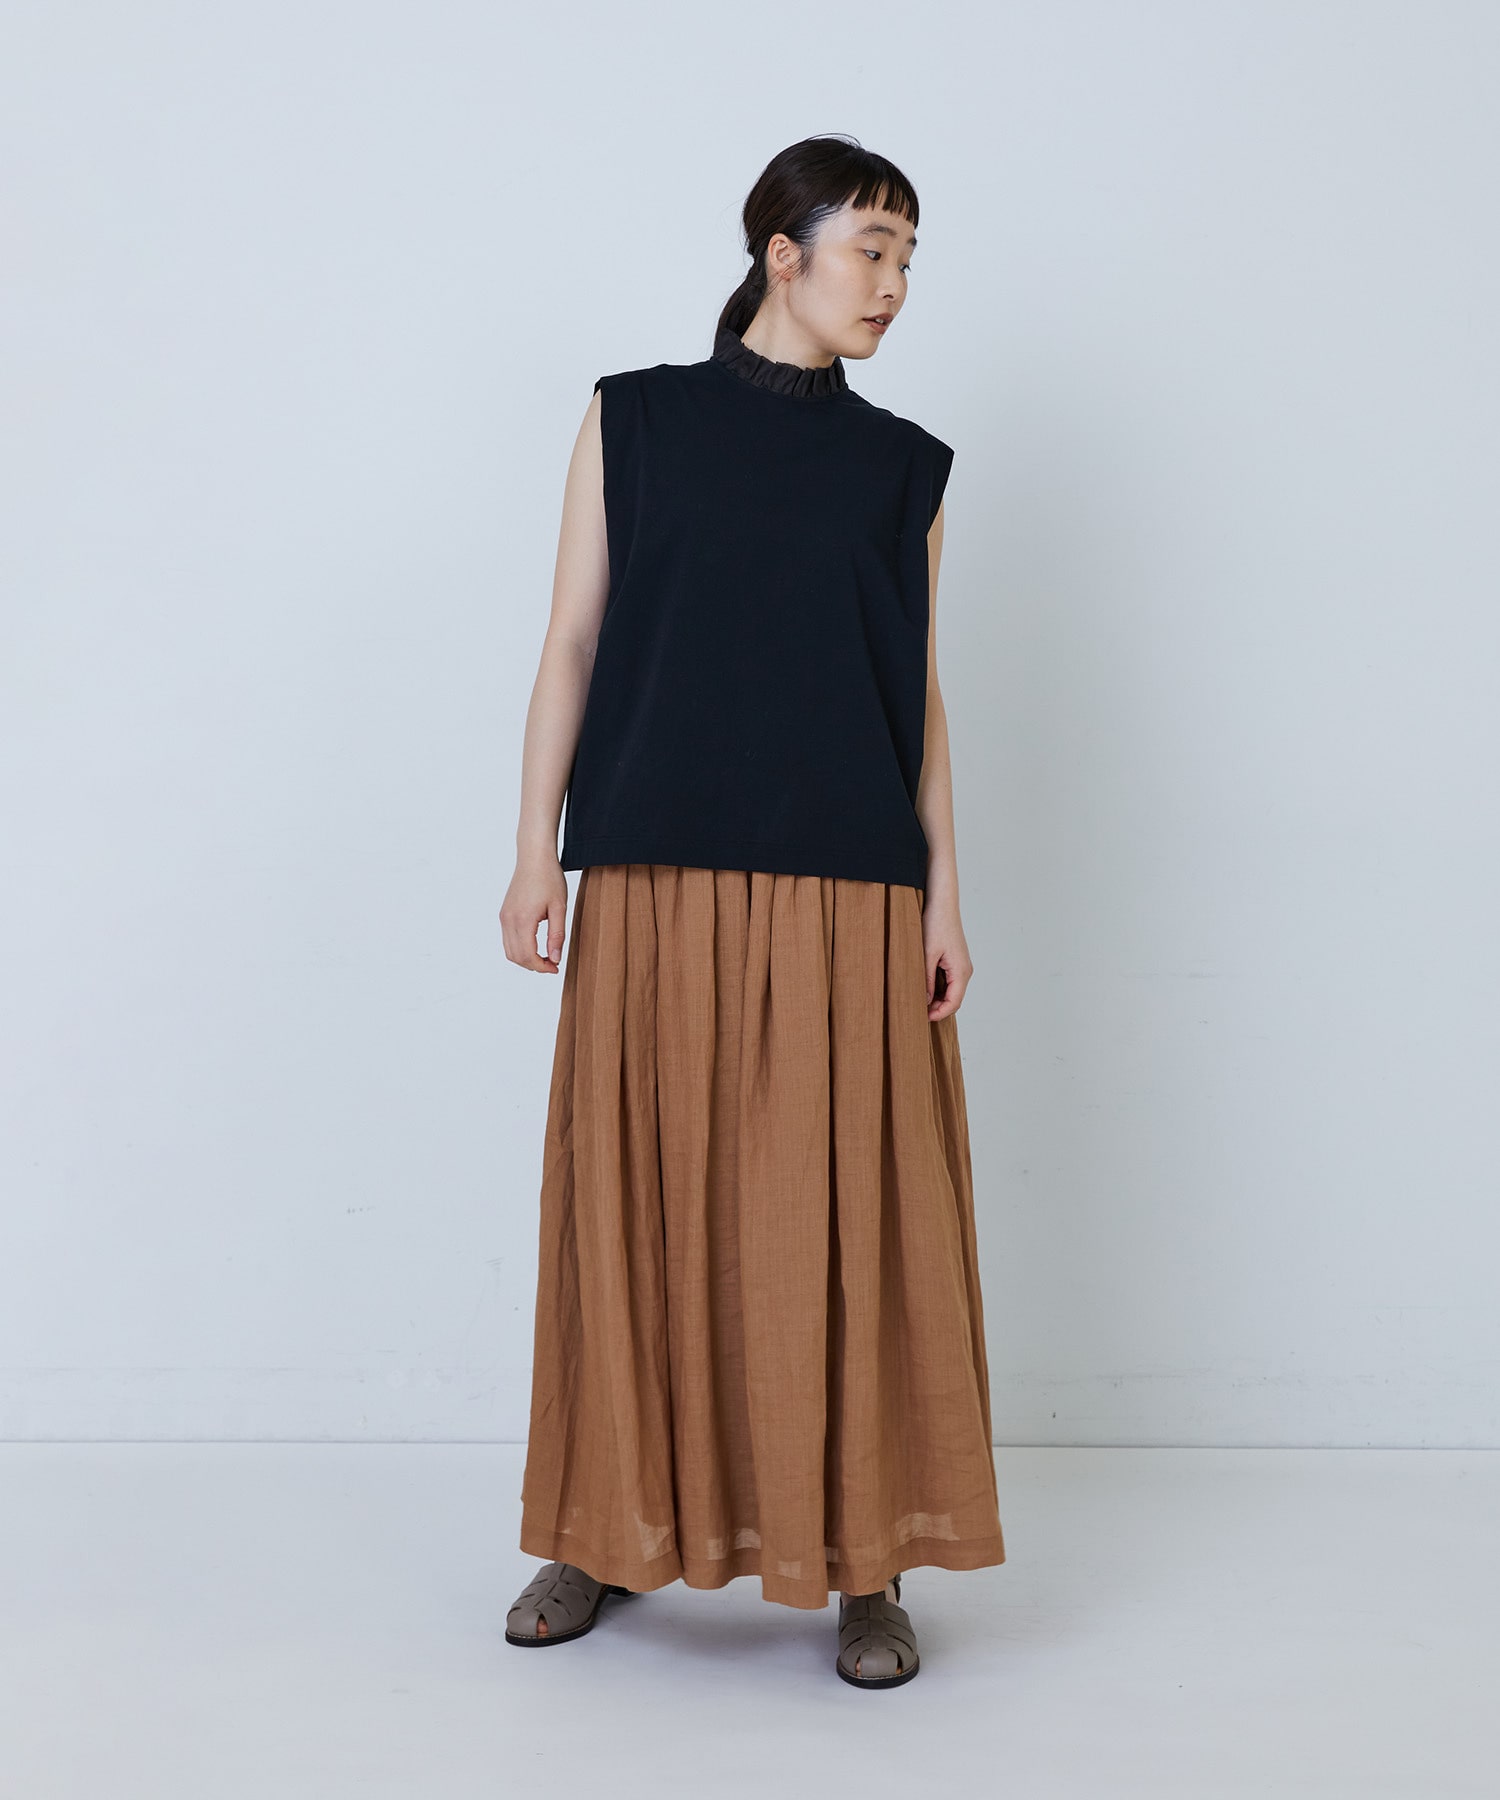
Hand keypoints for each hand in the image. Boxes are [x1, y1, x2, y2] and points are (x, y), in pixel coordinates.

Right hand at [500, 854, 569, 972]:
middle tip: (552, 964)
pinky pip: (507, 939)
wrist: (534, 857)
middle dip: (534, 966)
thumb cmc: (549, 878)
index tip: (556, 968)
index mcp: (523, 919)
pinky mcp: (504, 913)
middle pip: (516, 957)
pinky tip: (535, 945)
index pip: (528, 955)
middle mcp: (509, 920)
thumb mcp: (559, 908)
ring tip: (545, 956)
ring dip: (525, 959)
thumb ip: (557, 935)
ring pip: (509, 951)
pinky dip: (519, 948)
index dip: (542, 967)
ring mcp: (504, 917)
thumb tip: (555, 958)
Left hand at [921, 898, 971, 1020]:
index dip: (938, 1014)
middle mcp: (965, 970)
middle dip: (936, 1008)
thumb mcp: (927, 955)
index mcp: (961, 971)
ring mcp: (961, 965)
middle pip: (953, 999)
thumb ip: (925, 980)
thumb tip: (924, 1002)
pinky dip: (936, 988)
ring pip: (950, 991)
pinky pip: (948, 981)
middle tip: (915, 1011)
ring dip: (935, 998)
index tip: (921, 1018)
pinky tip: (921, 986)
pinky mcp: (954, 960)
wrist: (942, 903)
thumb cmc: (936, 924)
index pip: (954, 1003)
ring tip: (916, 1000)